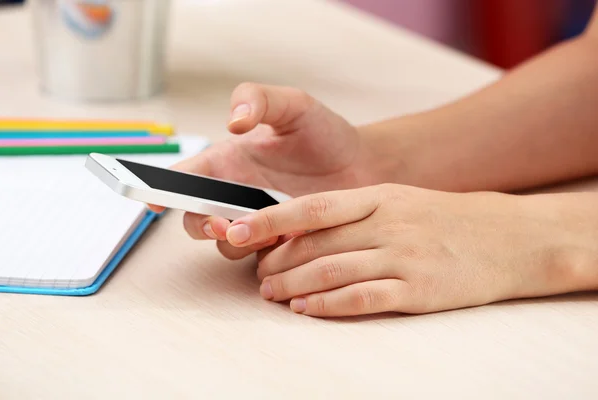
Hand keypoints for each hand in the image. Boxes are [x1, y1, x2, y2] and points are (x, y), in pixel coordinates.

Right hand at [154, 82, 381, 258]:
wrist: (365, 165)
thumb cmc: (325, 133)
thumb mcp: (293, 105)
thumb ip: (259, 100)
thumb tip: (233, 122)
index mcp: (228, 162)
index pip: (185, 178)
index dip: (162, 189)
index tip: (154, 200)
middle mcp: (236, 195)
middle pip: (196, 220)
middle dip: (201, 226)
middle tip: (222, 225)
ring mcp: (257, 222)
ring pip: (227, 245)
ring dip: (237, 243)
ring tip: (268, 234)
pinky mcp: (280, 243)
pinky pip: (261, 259)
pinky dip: (268, 256)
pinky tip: (290, 242)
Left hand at [222, 184, 596, 316]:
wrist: (508, 237)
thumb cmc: (444, 218)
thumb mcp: (399, 201)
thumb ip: (353, 213)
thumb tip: (300, 229)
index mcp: (378, 196)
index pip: (312, 208)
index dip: (270, 220)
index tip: (237, 231)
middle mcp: (387, 223)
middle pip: (315, 243)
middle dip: (276, 261)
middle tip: (257, 275)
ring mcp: (403, 256)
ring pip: (332, 270)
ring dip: (293, 285)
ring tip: (271, 294)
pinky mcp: (418, 289)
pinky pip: (362, 298)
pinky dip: (328, 305)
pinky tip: (307, 309)